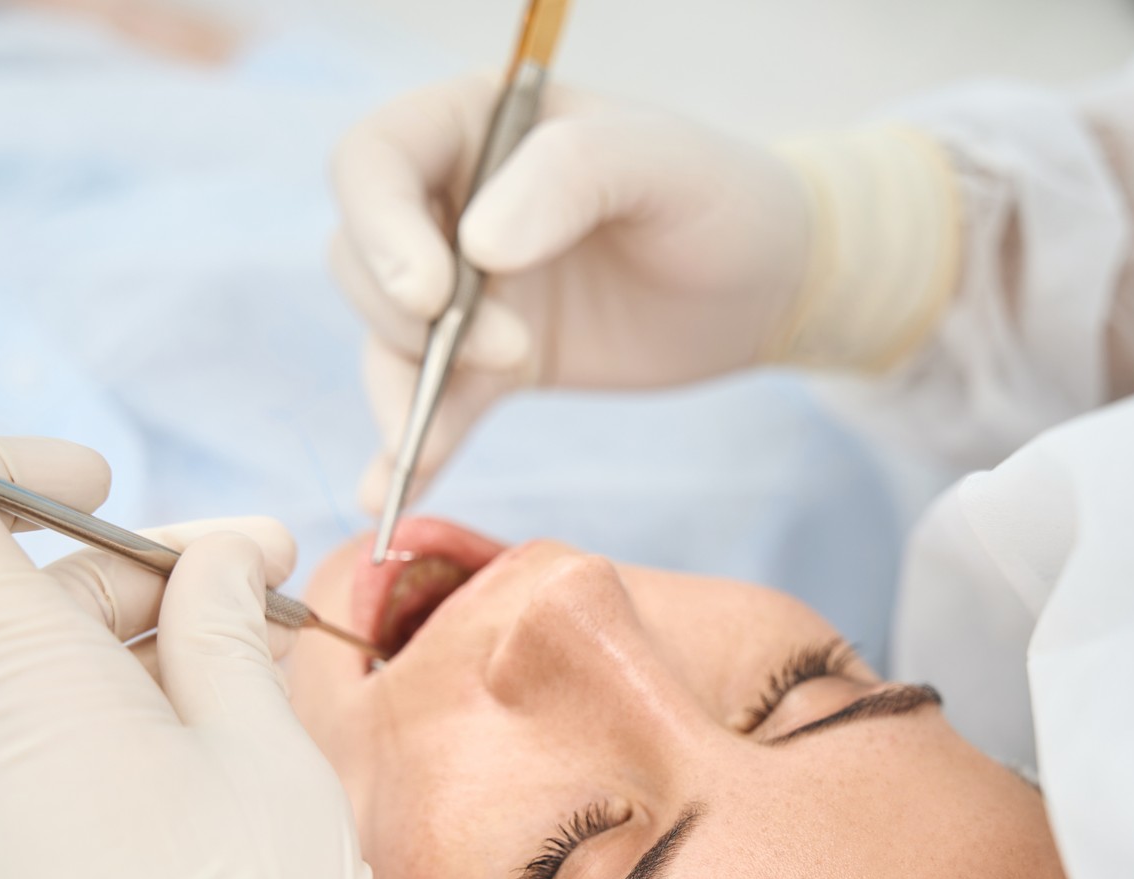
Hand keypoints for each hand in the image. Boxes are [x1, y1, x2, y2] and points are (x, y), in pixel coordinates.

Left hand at [0, 436, 371, 878]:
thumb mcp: (262, 744)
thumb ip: (223, 625)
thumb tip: (218, 554)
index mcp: (11, 687)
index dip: (9, 470)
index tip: (110, 482)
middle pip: (21, 608)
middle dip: (146, 581)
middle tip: (274, 591)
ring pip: (38, 698)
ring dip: (142, 668)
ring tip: (263, 696)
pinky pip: (33, 776)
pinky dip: (111, 744)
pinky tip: (212, 779)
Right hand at [329, 75, 810, 509]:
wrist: (768, 282)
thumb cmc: (721, 196)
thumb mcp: (661, 162)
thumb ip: (569, 176)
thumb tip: (477, 247)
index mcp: (476, 126)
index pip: (375, 160)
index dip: (382, 227)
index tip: (435, 294)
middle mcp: (452, 203)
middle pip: (365, 258)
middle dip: (408, 320)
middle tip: (506, 355)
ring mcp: (469, 290)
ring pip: (387, 338)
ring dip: (400, 392)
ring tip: (421, 447)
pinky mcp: (495, 364)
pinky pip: (435, 406)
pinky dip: (414, 448)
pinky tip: (392, 496)